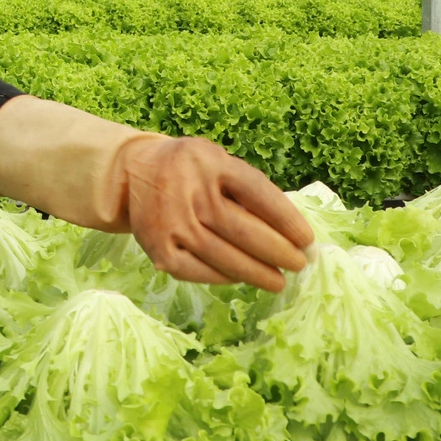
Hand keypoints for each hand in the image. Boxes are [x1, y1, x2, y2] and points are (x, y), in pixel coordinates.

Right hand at [116, 136, 312, 292]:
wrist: (134, 173)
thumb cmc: (191, 170)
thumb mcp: (217, 160)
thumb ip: (246, 187)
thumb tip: (288, 230)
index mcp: (210, 163)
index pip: (258, 194)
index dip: (287, 220)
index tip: (307, 239)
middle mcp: (189, 192)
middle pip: (243, 230)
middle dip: (278, 252)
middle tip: (298, 264)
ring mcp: (171, 223)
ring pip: (224, 256)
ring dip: (257, 273)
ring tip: (278, 281)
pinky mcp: (158, 248)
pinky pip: (199, 270)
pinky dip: (224, 277)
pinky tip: (241, 278)